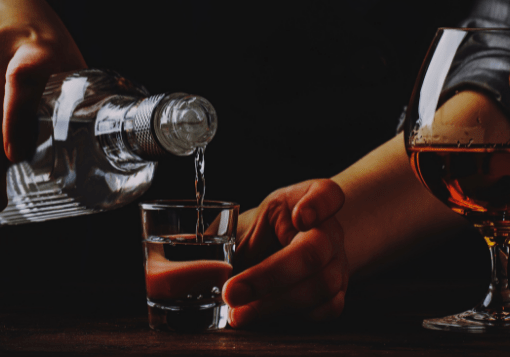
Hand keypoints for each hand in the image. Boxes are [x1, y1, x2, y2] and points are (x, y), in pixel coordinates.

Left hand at [222, 179, 346, 326]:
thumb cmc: (269, 230)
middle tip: (232, 291)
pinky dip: (290, 314)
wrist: (298, 247)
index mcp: (308, 199)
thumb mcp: (249, 219)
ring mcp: (338, 261)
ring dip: (272, 303)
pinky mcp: (337, 291)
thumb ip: (222, 233)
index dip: (319, 205)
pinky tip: (259, 314)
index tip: (300, 217)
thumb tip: (171, 250)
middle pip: (313, 252)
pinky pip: (325, 308)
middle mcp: (329, 230)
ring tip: (237, 313)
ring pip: (318, 286)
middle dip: (270, 276)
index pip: (327, 194)